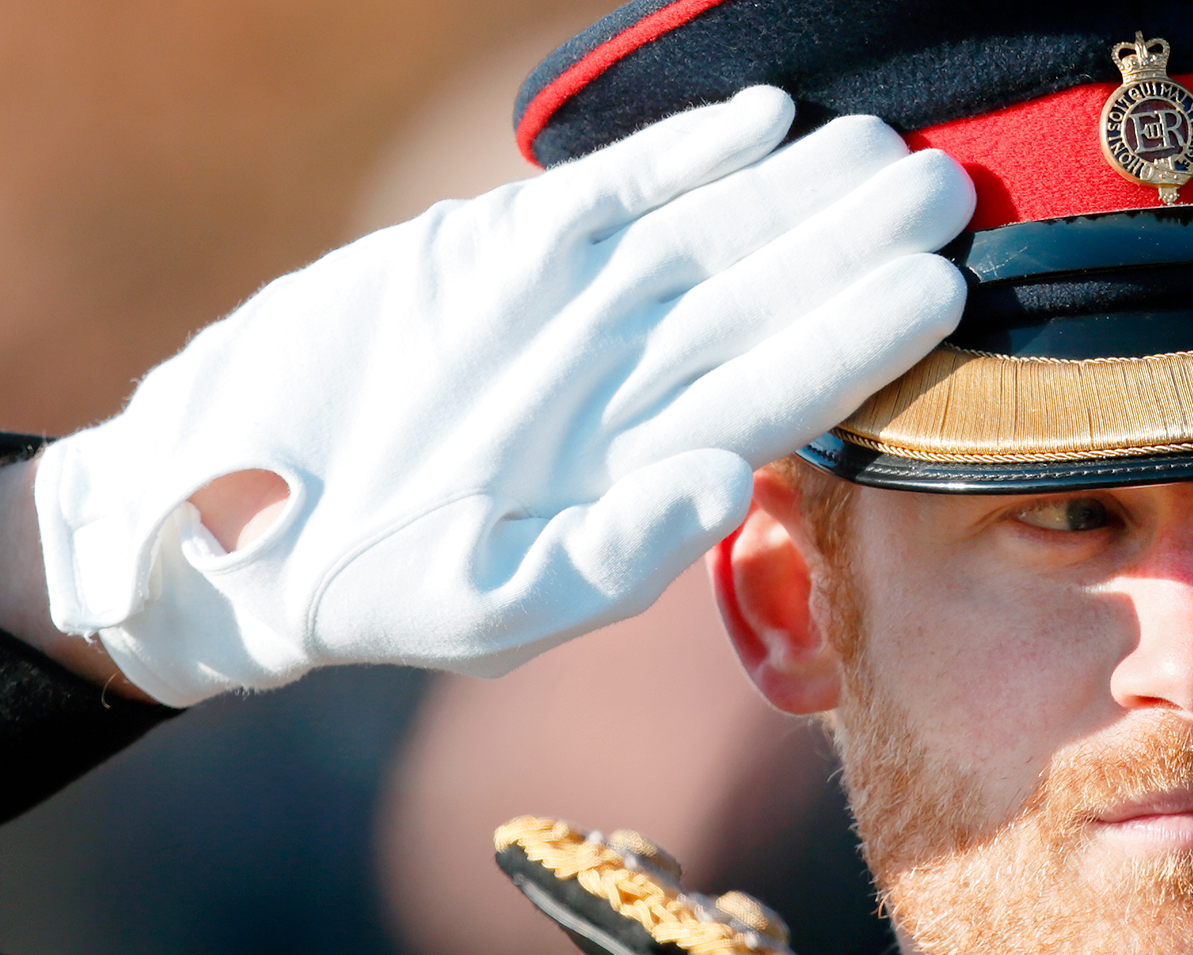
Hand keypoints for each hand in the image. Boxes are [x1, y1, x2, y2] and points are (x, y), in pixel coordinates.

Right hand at [34, 87, 970, 705]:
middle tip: (947, 183)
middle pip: (769, 299)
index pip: (783, 391)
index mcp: (648, 468)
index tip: (939, 285)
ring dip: (797, 188)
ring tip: (877, 142)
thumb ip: (610, 557)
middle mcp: (633, 383)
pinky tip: (762, 116)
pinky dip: (685, 151)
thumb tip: (719, 483)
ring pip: (711, 234)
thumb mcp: (486, 600)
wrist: (245, 512)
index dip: (859, 336)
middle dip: (856, 241)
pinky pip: (616, 189)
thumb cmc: (374, 587)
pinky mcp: (506, 249)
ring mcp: (577, 310)